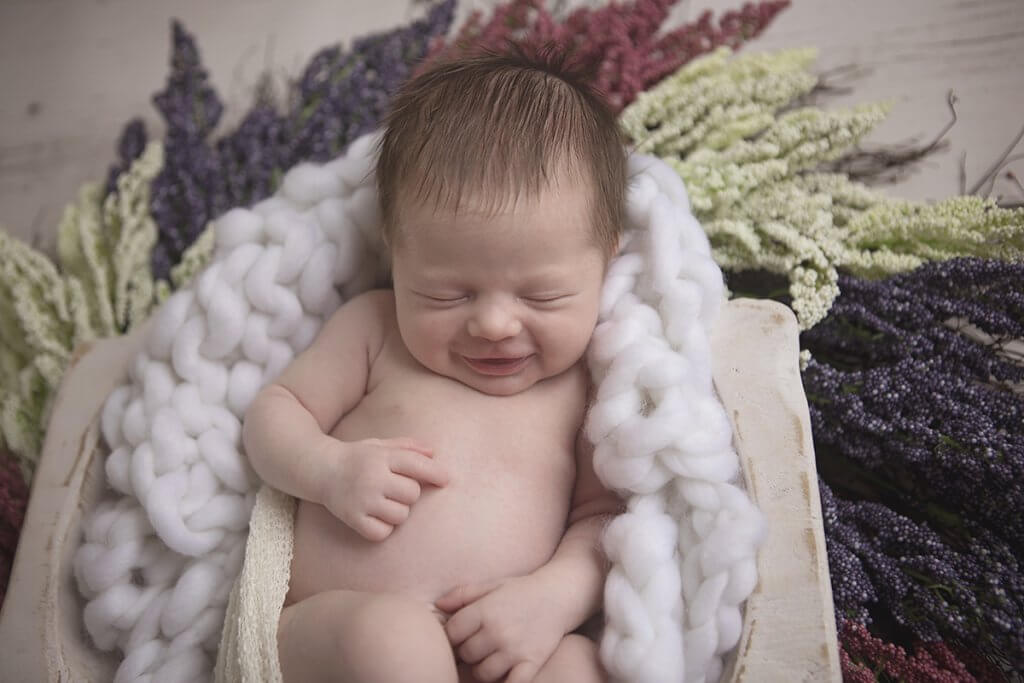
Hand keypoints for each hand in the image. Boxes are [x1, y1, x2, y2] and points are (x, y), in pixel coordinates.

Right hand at [322, 436, 446, 540]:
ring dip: (397, 511)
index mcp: (381, 457)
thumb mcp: (380, 445)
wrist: (320, 470)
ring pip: (401, 515)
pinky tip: (374, 516)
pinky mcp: (352, 518)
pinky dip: (383, 528)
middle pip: (413, 493)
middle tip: (394, 488)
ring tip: (382, 502)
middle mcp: (372, 477)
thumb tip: (434, 452)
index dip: (436, 473)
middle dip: (409, 493)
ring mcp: (362, 499)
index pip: (417, 465)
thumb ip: (407, 447)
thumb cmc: (358, 458)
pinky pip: (383, 532)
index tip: (446, 480)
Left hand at [435, 575, 565, 682]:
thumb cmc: (521, 590)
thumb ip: (462, 594)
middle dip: (467, 652)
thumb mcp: (492, 585)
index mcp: (485, 610)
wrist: (559, 594)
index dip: (452, 636)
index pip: (452, 634)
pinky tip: (503, 673)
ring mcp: (515, 649)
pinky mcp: (532, 663)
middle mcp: (498, 631)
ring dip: (483, 669)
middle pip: (466, 655)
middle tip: (477, 645)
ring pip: (483, 674)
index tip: (460, 635)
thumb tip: (437, 605)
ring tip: (490, 658)